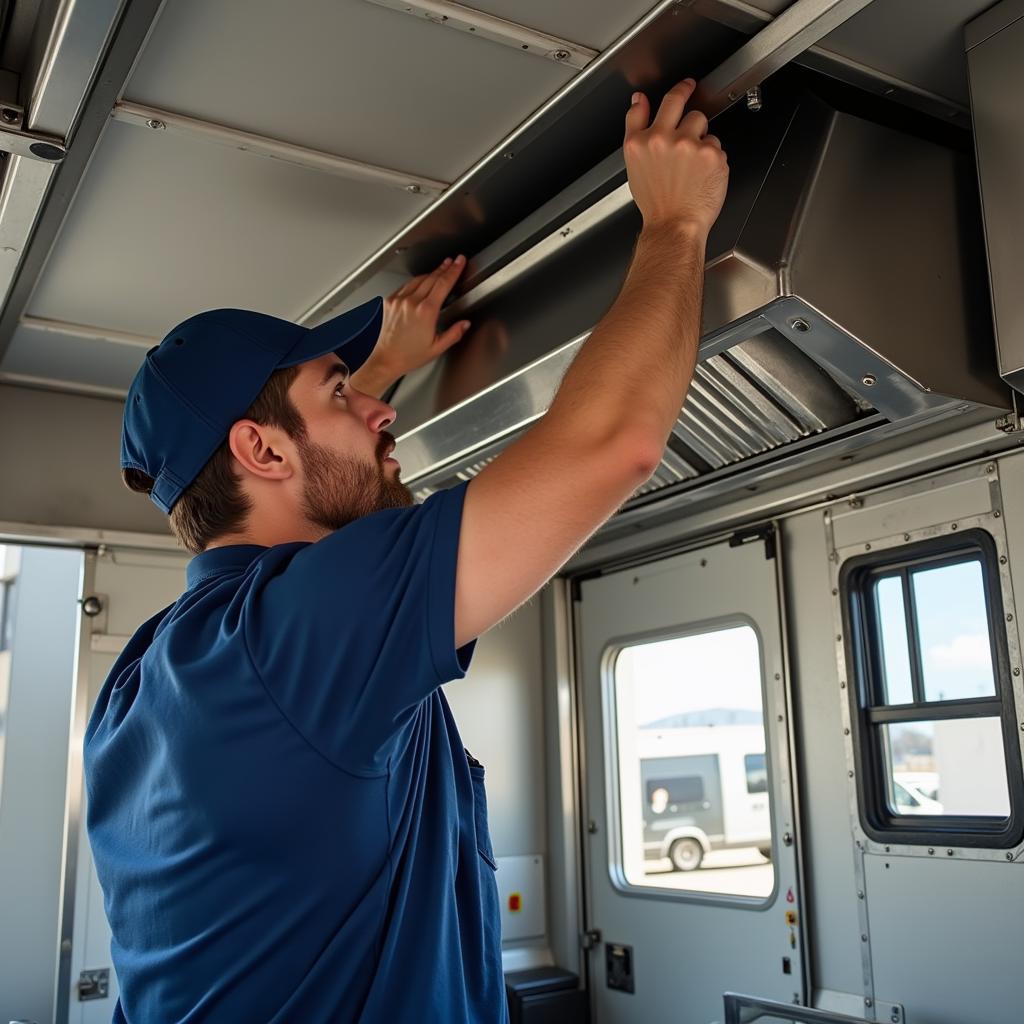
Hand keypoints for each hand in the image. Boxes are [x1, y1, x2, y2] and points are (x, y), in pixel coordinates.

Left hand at [350, 256, 471, 396]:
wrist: (386, 359)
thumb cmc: (409, 356)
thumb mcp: (437, 348)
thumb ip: (454, 334)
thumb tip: (465, 324)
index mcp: (426, 312)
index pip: (443, 283)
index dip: (454, 270)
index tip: (459, 262)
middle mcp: (411, 302)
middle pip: (432, 277)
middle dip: (444, 268)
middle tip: (453, 261)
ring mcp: (399, 300)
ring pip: (418, 279)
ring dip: (431, 273)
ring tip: (440, 269)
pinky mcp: (390, 301)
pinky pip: (406, 286)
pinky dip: (416, 282)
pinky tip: (421, 282)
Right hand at [623, 78, 728, 238]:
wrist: (674, 226)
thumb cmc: (657, 204)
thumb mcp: (634, 167)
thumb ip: (635, 129)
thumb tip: (638, 100)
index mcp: (640, 143)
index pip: (647, 107)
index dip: (662, 91)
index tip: (675, 87)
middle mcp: (662, 140)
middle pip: (677, 100)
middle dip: (686, 90)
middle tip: (691, 87)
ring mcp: (688, 144)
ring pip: (700, 121)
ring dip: (700, 134)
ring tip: (693, 158)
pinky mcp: (710, 153)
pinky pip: (715, 143)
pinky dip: (712, 156)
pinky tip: (703, 172)